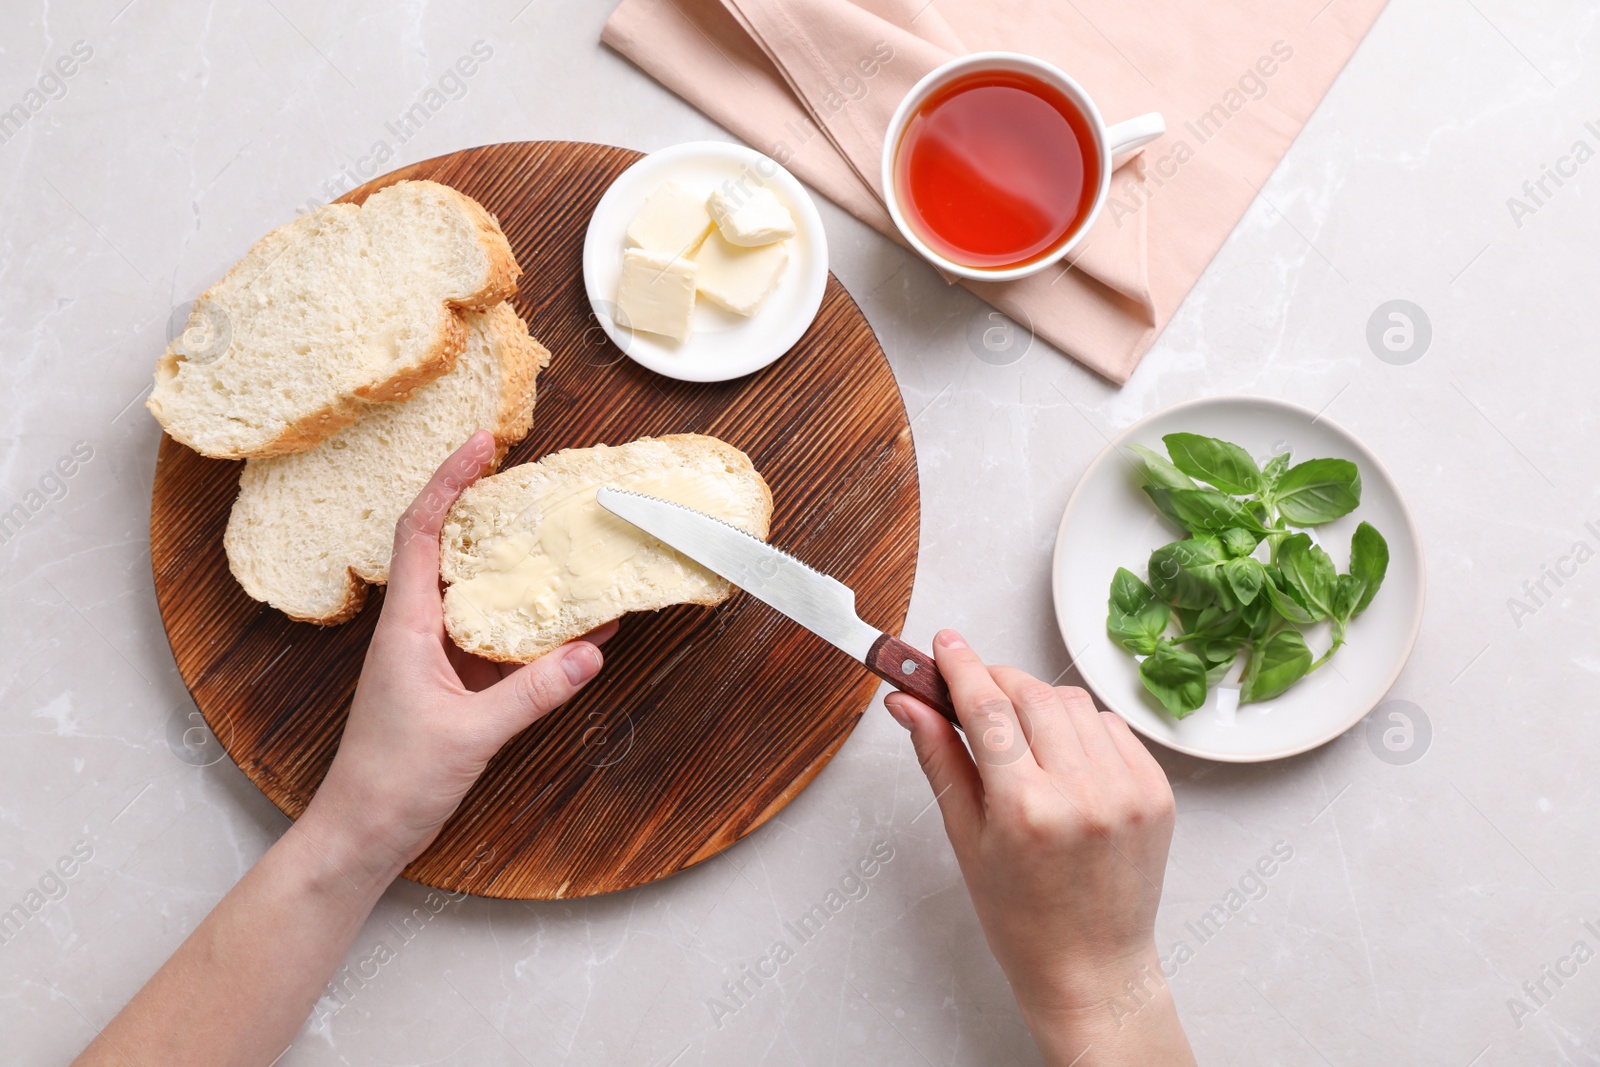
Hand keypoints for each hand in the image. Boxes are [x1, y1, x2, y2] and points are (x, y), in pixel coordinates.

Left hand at [302, 431, 615, 883]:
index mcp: (405, 627)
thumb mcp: (471, 734)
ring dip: (515, 568)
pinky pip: (494, 638)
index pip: (419, 532)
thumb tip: (591, 651)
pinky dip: (530, 626)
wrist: (362, 835)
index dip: (449, 481)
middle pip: (449, 549)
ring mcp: (433, 657)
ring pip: (476, 594)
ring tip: (563, 541)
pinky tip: (573, 626)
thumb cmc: (393, 783)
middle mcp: (416, 631)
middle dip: (488, 509)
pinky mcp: (451, 685)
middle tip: (536, 482)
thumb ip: (533, 692)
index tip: (483, 444)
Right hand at [884, 630, 1193, 1065]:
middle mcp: (1082, 793)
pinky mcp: (1156, 791)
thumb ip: (939, 758)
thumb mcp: (965, 839)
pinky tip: (1061, 757)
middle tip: (971, 690)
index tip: (944, 644)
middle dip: (996, 681)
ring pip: (1073, 703)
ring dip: (1038, 703)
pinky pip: (1111, 727)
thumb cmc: (1020, 918)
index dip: (961, 667)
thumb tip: (906, 701)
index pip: (987, 709)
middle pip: (1032, 695)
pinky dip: (1081, 728)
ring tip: (1018, 736)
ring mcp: (1127, 790)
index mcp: (1025, 810)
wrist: (1092, 968)